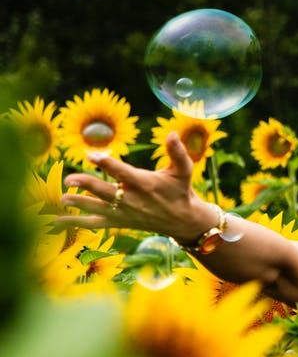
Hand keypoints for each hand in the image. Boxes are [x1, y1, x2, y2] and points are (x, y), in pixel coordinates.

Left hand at [58, 131, 218, 242]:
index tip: (92, 155)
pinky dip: (74, 222)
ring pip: (97, 208)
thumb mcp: (183, 171)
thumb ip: (178, 152)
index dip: (107, 164)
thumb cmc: (181, 191)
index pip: (123, 173)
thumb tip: (173, 133)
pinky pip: (93, 223)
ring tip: (62, 197)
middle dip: (87, 185)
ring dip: (78, 203)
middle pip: (105, 192)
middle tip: (69, 179)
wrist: (182, 221)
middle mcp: (132, 200)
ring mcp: (124, 213)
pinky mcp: (118, 221)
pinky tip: (55, 220)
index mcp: (145, 184)